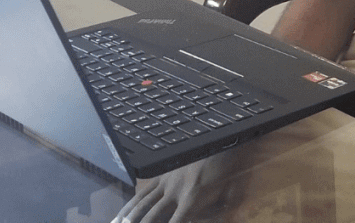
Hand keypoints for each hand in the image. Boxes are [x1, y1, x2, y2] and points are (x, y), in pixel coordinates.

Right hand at [111, 155, 237, 222]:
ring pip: (142, 205)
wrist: (221, 140)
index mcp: (193, 199)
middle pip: (152, 217)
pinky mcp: (162, 175)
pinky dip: (130, 206)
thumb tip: (224, 222)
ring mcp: (166, 182)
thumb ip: (224, 212)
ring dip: (130, 219)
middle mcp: (175, 191)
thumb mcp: (234, 193)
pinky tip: (121, 216)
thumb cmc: (231, 168)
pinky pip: (142, 192)